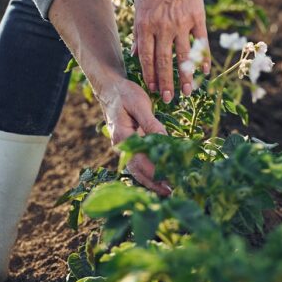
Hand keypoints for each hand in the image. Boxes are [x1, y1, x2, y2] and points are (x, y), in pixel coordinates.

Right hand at [96, 77, 172, 196]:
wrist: (110, 89)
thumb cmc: (125, 94)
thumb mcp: (139, 104)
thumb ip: (150, 122)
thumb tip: (164, 139)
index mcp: (122, 136)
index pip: (140, 160)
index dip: (154, 172)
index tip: (169, 180)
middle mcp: (120, 146)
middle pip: (137, 170)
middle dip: (154, 183)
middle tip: (171, 192)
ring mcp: (123, 147)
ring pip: (136, 169)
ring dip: (151, 181)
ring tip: (167, 191)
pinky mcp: (128, 146)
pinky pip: (137, 163)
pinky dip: (147, 173)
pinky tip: (159, 179)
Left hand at [131, 0, 209, 103]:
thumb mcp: (138, 7)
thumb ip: (138, 33)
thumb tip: (136, 56)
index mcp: (145, 25)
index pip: (147, 58)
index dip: (150, 77)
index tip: (154, 91)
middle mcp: (162, 26)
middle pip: (164, 62)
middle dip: (166, 83)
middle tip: (169, 100)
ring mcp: (181, 22)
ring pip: (184, 56)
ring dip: (186, 77)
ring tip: (188, 92)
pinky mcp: (197, 17)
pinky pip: (201, 43)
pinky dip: (203, 59)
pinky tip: (204, 72)